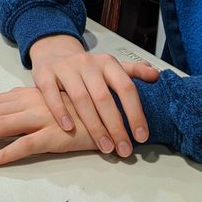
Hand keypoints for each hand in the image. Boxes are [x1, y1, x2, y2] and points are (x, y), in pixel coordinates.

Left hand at [0, 87, 95, 166]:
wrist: (112, 109)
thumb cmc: (80, 109)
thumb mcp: (48, 104)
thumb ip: (26, 107)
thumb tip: (2, 115)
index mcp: (26, 95)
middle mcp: (29, 102)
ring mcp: (40, 117)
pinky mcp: (53, 135)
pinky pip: (23, 145)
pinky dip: (3, 154)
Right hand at [29, 35, 159, 157]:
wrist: (55, 52)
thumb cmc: (87, 68)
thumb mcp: (111, 66)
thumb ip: (133, 71)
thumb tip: (156, 76)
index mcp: (107, 63)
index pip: (125, 87)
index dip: (135, 112)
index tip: (141, 135)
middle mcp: (88, 63)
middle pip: (104, 97)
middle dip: (116, 126)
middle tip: (124, 149)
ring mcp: (66, 68)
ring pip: (81, 99)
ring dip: (94, 126)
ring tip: (105, 146)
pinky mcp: (45, 74)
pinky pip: (52, 94)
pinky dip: (60, 111)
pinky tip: (68, 128)